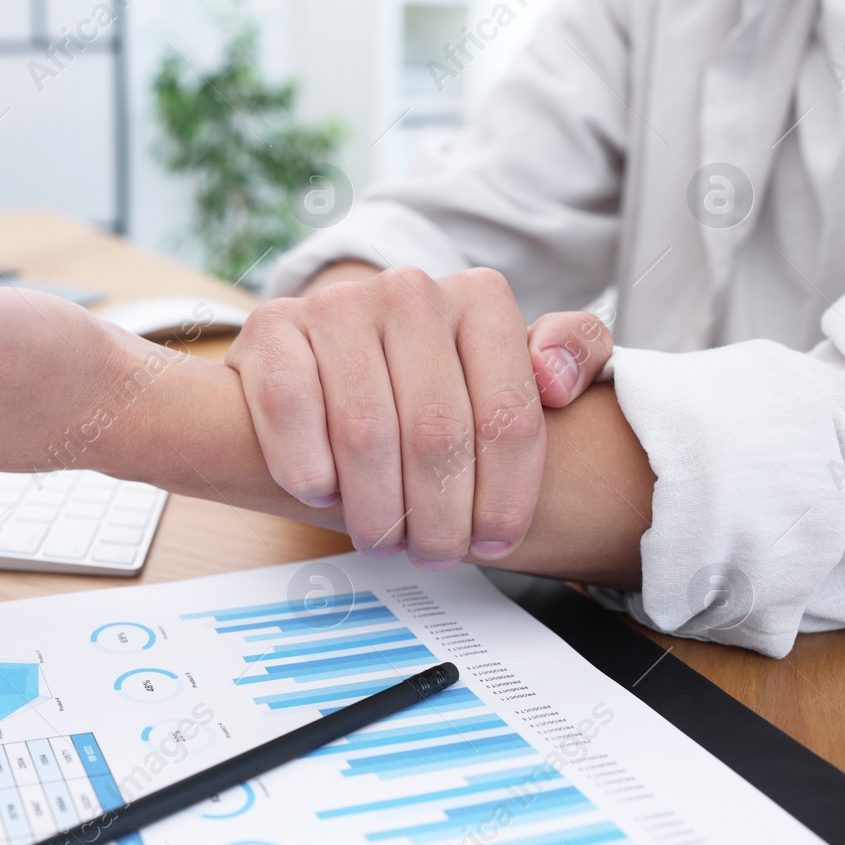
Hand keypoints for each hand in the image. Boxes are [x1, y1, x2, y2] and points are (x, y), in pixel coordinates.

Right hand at [226, 265, 612, 567]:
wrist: (325, 349)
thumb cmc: (428, 375)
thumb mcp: (509, 362)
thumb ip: (572, 353)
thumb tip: (558, 382)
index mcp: (480, 298)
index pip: (508, 418)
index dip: (505, 498)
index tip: (495, 541)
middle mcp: (410, 290)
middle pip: (438, 434)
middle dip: (440, 516)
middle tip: (434, 554)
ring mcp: (336, 305)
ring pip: (365, 432)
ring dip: (375, 507)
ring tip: (381, 538)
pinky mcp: (271, 327)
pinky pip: (291, 409)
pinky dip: (307, 466)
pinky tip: (321, 492)